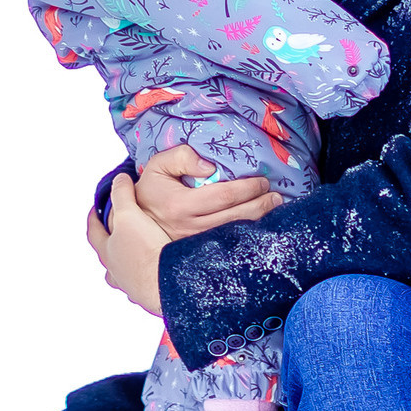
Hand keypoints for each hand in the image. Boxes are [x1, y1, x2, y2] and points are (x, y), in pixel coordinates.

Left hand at [83, 175, 167, 316]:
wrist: (167, 281)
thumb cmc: (146, 252)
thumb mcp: (130, 214)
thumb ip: (122, 195)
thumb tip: (119, 180)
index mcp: (107, 251)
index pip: (93, 232)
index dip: (93, 218)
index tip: (95, 210)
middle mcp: (116, 271)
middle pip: (107, 256)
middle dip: (110, 244)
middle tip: (116, 234)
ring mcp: (131, 284)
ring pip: (123, 273)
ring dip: (128, 264)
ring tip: (138, 256)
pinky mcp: (149, 294)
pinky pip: (144, 284)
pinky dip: (147, 276)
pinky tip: (158, 271)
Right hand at [131, 143, 280, 238]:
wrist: (134, 223)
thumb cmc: (150, 191)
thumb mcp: (157, 166)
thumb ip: (182, 157)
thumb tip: (209, 166)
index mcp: (180, 205)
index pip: (224, 195)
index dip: (247, 188)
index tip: (262, 181)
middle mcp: (190, 227)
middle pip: (235, 217)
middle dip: (261, 206)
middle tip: (276, 197)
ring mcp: (194, 243)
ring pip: (235, 234)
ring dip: (258, 221)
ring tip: (274, 209)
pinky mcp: (197, 253)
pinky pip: (227, 244)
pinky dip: (247, 235)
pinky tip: (259, 227)